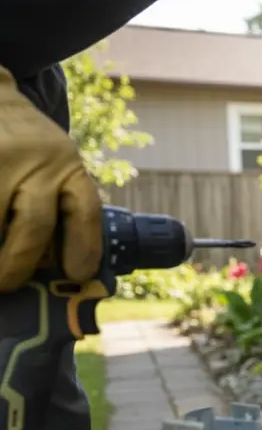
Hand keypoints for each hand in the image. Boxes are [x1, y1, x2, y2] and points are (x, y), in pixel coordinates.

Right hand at [0, 66, 101, 291]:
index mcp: (67, 165)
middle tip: (7, 284)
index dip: (84, 247)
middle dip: (19, 263)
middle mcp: (36, 161)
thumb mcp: (53, 162)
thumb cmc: (24, 145)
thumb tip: (55, 265)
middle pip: (34, 224)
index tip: (78, 275)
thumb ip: (58, 201)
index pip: (86, 210)